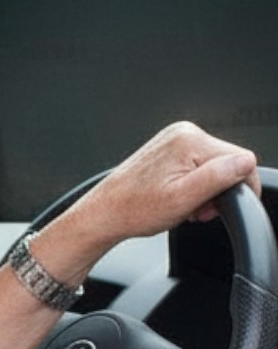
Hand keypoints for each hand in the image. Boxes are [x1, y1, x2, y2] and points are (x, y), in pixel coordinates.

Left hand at [58, 121, 260, 259]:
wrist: (103, 215)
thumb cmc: (133, 210)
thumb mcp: (182, 199)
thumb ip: (218, 178)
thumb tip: (245, 162)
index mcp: (188, 140)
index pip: (240, 158)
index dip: (239, 187)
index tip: (220, 208)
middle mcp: (182, 133)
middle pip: (226, 162)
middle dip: (218, 190)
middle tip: (196, 210)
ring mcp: (173, 139)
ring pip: (212, 166)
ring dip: (205, 190)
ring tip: (184, 206)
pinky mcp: (167, 149)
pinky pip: (196, 166)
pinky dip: (193, 185)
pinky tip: (177, 198)